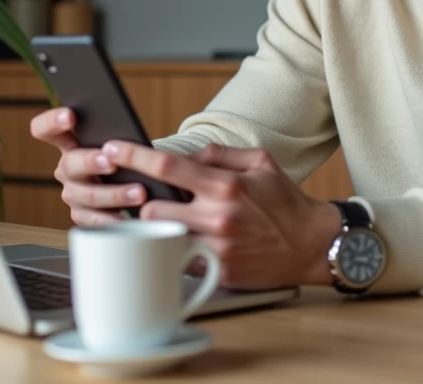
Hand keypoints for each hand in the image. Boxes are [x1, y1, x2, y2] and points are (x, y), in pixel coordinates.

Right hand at [28, 107, 147, 225]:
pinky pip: (96, 220)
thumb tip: (126, 133)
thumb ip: (115, 135)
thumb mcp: (119, 140)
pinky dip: (115, 220)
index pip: (45, 129)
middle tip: (112, 163)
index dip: (52, 122)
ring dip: (115, 194)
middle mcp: (67, 167)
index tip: (70, 116)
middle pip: (70, 163)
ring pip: (88, 195)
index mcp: (69, 142)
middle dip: (91, 162)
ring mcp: (73, 193)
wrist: (136, 181)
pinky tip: (131, 218)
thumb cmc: (125, 155)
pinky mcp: (83, 216)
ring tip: (140, 192)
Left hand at [103, 141, 341, 289]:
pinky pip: (180, 260)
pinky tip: (184, 242)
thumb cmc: (284, 202)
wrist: (311, 245)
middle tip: (147, 198)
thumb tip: (187, 157)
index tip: (111, 148)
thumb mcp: (260, 162)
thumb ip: (219, 154)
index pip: (167, 167)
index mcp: (224, 186)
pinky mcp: (217, 273)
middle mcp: (216, 218)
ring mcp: (215, 249)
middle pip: (151, 210)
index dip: (134, 156)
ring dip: (157, 229)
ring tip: (164, 219)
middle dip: (143, 203)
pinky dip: (176, 250)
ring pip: (161, 238)